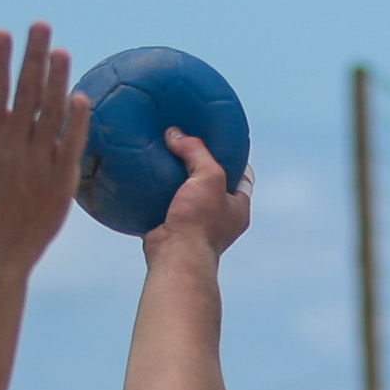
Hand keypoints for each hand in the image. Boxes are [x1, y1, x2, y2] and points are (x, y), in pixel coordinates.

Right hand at [0, 24, 86, 271]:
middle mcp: (13, 145)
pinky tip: (80, 96)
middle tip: (41, 25)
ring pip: (50, 112)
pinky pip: (71, 144)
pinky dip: (76, 122)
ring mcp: (39, 162)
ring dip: (56, 79)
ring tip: (61, 50)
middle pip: (25, 92)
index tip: (3, 32)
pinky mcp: (61, 180)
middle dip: (32, 56)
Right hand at [144, 127, 250, 261]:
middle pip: (211, 185)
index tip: (218, 142)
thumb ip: (195, 151)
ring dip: (176, 182)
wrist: (175, 256)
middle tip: (186, 148)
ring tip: (164, 159)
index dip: (233, 158)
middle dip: (199, 169)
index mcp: (238, 209)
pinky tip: (147, 179)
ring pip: (186, 196)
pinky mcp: (172, 231)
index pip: (241, 177)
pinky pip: (164, 207)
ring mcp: (196, 227)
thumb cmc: (200, 220)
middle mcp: (220, 220)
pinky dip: (156, 195)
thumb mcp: (208, 176)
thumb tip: (175, 134)